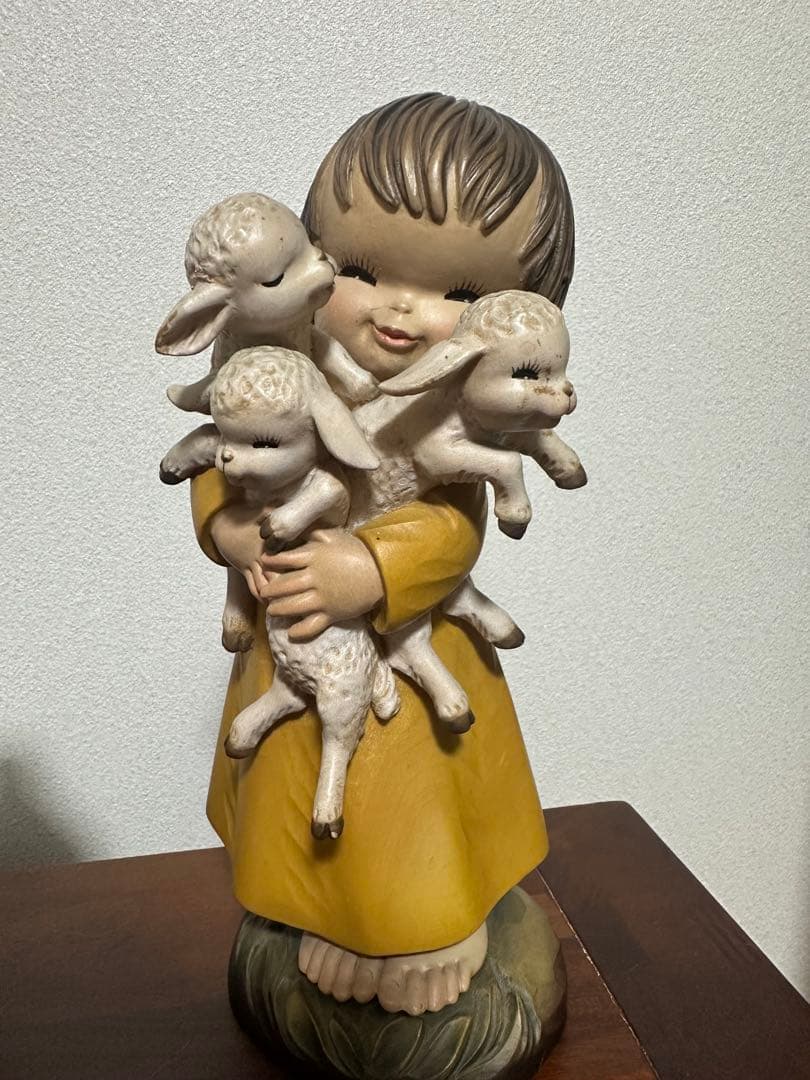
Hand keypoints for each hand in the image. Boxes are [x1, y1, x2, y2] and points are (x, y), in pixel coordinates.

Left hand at [259, 529, 383, 640]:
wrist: (381, 572)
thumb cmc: (357, 552)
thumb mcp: (334, 536)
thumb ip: (314, 536)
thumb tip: (299, 535)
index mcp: (313, 557)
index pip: (284, 559)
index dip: (270, 562)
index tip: (263, 563)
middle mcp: (314, 578)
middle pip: (283, 585)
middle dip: (269, 590)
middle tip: (263, 592)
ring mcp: (322, 598)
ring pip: (291, 606)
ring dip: (277, 610)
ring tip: (271, 610)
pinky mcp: (331, 614)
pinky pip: (311, 626)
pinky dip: (298, 631)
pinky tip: (290, 632)